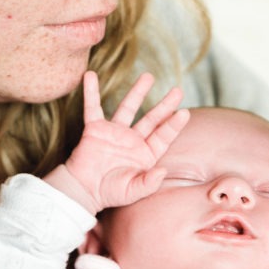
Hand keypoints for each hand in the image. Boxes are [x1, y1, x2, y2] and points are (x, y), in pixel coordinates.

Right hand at [62, 71, 188, 212]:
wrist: (84, 191)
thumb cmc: (110, 193)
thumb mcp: (133, 191)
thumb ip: (149, 183)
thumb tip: (164, 171)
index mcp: (145, 155)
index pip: (163, 136)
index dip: (173, 125)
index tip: (184, 112)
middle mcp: (133, 141)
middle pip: (152, 119)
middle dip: (165, 105)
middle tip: (178, 90)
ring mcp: (115, 133)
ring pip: (128, 108)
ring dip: (138, 92)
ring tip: (148, 76)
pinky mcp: (95, 129)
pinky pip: (92, 107)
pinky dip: (91, 92)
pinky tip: (90, 75)